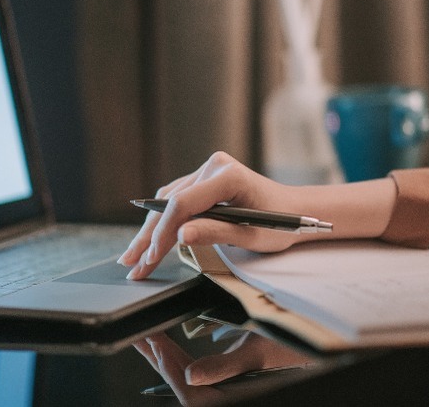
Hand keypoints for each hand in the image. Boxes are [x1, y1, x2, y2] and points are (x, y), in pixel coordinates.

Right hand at [117, 152, 302, 279]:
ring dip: (151, 229)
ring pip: (169, 201)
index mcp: (228, 176)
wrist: (297, 209)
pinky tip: (149, 238)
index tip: (151, 258)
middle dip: (149, 236)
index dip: (162, 233)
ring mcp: (208, 170)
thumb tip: (179, 236)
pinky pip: (177, 198)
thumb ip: (214, 233)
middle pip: (171, 202)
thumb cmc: (281, 224)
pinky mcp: (205, 178)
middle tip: (131, 262)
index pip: (183, 204)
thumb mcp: (250, 235)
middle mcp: (214, 166)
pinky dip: (163, 220)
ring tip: (134, 256)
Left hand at [133, 331, 312, 406]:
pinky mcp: (227, 388)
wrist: (314, 352)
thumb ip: (221, 368)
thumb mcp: (256, 353)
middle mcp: (218, 398)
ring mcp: (221, 394)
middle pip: (178, 380)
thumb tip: (189, 378)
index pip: (182, 380)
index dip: (163, 357)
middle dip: (158, 356)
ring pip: (186, 378)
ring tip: (150, 340)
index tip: (149, 336)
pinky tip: (175, 352)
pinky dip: (182, 363)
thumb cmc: (290, 351)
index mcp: (222, 398)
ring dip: (168, 359)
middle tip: (139, 335)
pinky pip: (198, 378)